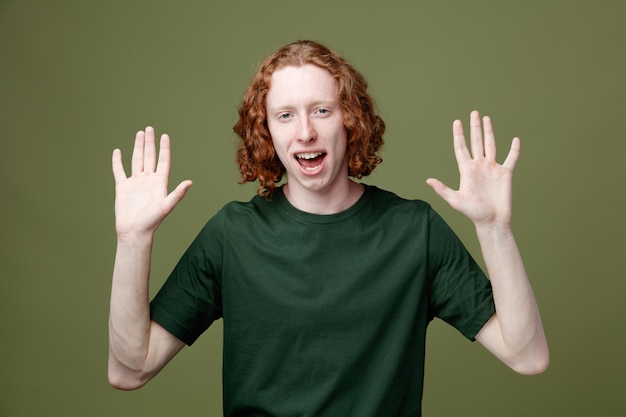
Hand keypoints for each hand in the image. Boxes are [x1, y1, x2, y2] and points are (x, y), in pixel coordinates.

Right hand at [112, 127, 192, 236]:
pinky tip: (118, 151)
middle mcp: (148, 180)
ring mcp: (135, 183)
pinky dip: (117, 161)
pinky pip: (119, 171)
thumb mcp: (167, 206)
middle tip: (150, 128)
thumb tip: (190, 182)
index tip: (165, 136)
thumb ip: (178, 193)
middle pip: (149, 157)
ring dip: (138, 147)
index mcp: (160, 183)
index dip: (164, 148)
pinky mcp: (123, 187)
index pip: (163, 161)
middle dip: (150, 143)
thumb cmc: (152, 221)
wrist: (134, 231)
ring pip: (136, 160)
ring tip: (140, 134)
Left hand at [426, 111, 519, 227]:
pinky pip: (511, 158)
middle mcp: (479, 166)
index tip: (456, 122)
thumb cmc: (473, 213)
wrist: (492, 221)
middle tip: (474, 113)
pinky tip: (515, 139)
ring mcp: (492, 169)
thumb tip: (428, 181)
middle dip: (474, 127)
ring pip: (491, 145)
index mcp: (466, 170)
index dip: (459, 135)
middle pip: (476, 142)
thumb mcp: (455, 200)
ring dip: (489, 132)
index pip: (461, 148)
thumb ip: (442, 190)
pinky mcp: (505, 174)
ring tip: (487, 118)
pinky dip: (514, 150)